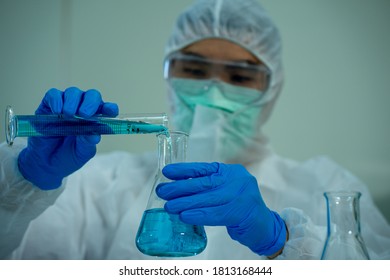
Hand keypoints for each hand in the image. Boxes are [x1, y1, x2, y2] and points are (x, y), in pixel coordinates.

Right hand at [18, 87, 118, 189]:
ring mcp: (66, 106)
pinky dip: (56, 100)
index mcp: (96, 120)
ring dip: (72, 101)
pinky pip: (53, 95)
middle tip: (84, 114)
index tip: (111, 111)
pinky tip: (57, 111)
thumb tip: (94, 135)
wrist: (46, 164)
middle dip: (90, 102)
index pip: (106, 109)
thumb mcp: (82, 152)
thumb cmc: (68, 156)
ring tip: (68, 115)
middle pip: (91, 96)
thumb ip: (88, 142)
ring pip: (73, 92)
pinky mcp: (48, 106)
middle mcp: (82, 109)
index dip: (110, 108)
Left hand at [156, 162, 286, 255]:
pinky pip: (215, 214)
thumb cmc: (238, 208)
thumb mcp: (225, 191)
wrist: (263, 226)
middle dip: (180, 187)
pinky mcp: (241, 212)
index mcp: (231, 171)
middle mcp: (237, 179)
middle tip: (163, 191)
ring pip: (207, 198)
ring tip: (169, 206)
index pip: (204, 168)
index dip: (184, 170)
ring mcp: (241, 195)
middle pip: (204, 183)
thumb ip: (208, 187)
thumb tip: (177, 188)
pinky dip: (198, 215)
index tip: (167, 172)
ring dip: (185, 203)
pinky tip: (184, 216)